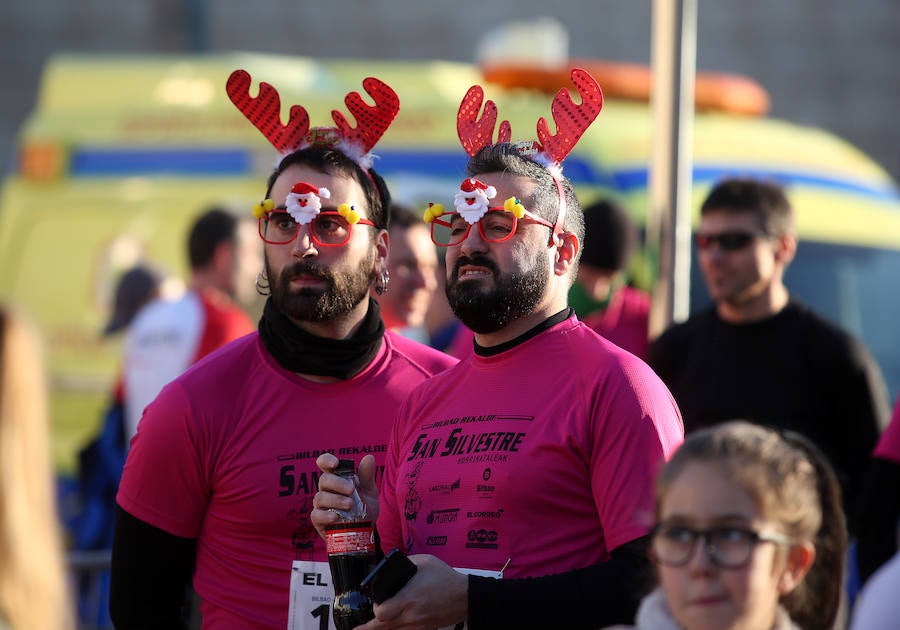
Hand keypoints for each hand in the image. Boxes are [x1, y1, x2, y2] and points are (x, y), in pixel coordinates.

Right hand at [311, 453, 378, 539]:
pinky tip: (336, 517)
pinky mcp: (319, 521)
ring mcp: (321, 505)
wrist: (365, 531)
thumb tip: (369, 457)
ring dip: (335, 500)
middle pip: (324, 480)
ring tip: (350, 505)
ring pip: (320, 497)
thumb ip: (367, 476)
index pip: (324, 464)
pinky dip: (325, 516)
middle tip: (351, 490)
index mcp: (337, 478)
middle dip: (337, 483)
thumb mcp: (369, 491)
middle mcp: (326, 490)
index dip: (326, 460)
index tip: (335, 463)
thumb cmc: (364, 507)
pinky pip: (316, 515)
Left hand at [353, 554, 467, 628]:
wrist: (465, 596)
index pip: (380, 613)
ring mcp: (418, 626)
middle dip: (370, 626)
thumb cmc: (445, 578)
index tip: (377, 601)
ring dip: (381, 629)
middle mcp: (411, 616)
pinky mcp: (424, 629)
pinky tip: (391, 626)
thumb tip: (392, 566)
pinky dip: (396, 629)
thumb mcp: (424, 561)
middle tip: (358, 627)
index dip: (375, 608)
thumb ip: (406, 563)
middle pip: (382, 627)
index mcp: (408, 598)